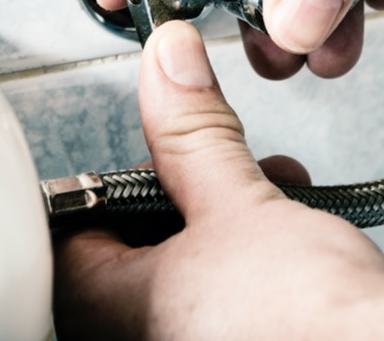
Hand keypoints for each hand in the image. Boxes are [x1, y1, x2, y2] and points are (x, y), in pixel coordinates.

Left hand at [52, 22, 383, 338]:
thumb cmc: (312, 320)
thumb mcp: (239, 203)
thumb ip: (193, 134)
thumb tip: (167, 68)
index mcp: (115, 315)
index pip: (71, 236)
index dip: (108, 185)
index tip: (144, 158)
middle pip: (127, 255)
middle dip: (178, 201)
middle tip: (212, 172)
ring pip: (177, 278)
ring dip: (218, 226)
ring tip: (266, 196)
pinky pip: (215, 305)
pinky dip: (242, 267)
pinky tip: (288, 243)